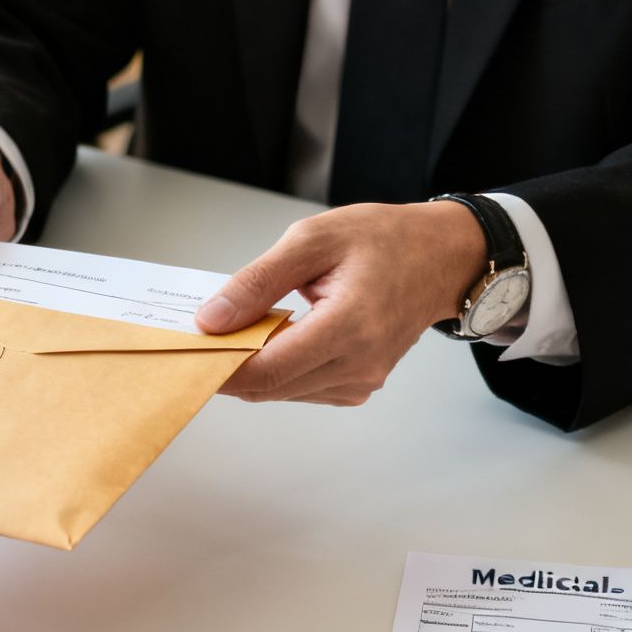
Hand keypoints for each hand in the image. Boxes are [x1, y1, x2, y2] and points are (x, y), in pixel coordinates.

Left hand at [196, 202, 483, 405]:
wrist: (441, 257)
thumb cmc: (384, 240)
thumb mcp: (313, 240)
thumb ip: (258, 281)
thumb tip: (212, 319)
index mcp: (350, 324)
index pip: (269, 370)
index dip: (222, 367)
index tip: (190, 350)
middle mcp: (360, 363)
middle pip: (271, 386)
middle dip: (230, 365)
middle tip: (203, 335)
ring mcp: (363, 379)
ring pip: (283, 391)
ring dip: (255, 367)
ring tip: (242, 328)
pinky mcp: (360, 385)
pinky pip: (303, 388)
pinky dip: (280, 368)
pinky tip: (277, 337)